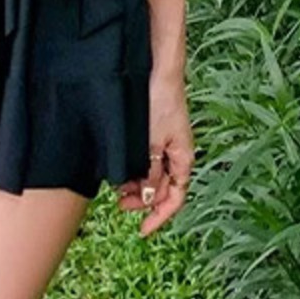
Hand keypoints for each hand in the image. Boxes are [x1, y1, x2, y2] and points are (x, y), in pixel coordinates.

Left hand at [117, 69, 193, 236]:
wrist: (157, 69)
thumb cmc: (160, 101)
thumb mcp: (152, 142)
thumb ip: (150, 172)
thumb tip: (146, 198)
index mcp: (183, 159)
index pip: (174, 198)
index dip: (159, 216)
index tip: (141, 229)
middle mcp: (176, 154)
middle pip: (161, 188)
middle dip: (142, 199)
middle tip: (119, 203)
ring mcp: (164, 143)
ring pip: (151, 174)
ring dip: (135, 184)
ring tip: (116, 186)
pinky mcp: (153, 132)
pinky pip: (145, 158)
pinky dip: (133, 167)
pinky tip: (119, 167)